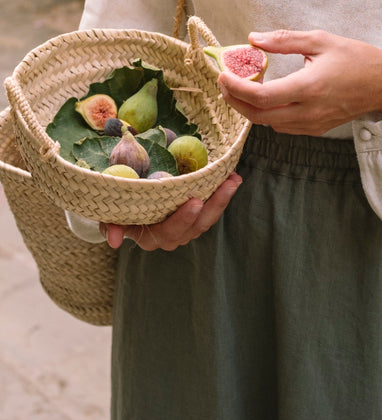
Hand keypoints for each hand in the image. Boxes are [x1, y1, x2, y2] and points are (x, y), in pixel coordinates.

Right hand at [100, 173, 241, 250]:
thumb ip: (111, 226)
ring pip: (208, 217)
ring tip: (234, 179)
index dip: (183, 219)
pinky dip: (222, 195)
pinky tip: (232, 178)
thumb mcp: (110, 216)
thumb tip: (113, 241)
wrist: (125, 207)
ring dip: (223, 198)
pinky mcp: (196, 218)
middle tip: (226, 186)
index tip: (195, 202)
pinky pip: (212, 210)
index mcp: (152, 238)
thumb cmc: (118, 210)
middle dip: (213, 205)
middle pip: (197, 225)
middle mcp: (172, 237)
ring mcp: (186, 228)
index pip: (170, 231)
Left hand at [218, 29, 381, 135]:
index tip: (222, 75)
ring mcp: (313, 124)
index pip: (261, 97)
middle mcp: (309, 111)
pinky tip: (266, 97)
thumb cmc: (358, 58)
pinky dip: (268, 115)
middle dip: (235, 101)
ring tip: (242, 87)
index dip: (236, 88)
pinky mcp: (317, 129)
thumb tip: (253, 39)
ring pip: (269, 125)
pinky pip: (283, 127)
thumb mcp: (320, 40)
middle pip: (259, 116)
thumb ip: (284, 40)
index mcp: (309, 87)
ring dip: (250, 109)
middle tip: (224, 83)